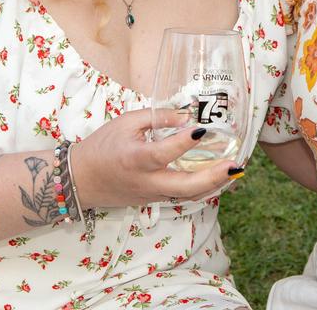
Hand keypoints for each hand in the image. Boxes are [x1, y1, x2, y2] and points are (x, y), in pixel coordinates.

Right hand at [69, 108, 242, 207]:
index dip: (183, 142)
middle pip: (184, 186)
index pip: (163, 153)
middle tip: (234, 165)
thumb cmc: (103, 146)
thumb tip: (187, 115)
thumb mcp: (126, 122)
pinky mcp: (154, 200)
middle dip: (212, 177)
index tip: (202, 129)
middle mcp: (146, 181)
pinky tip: (219, 178)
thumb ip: (157, 117)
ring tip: (235, 171)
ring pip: (188, 195)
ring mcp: (152, 194)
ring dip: (214, 185)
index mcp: (134, 159)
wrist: (81, 180)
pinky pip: (182, 196)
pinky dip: (203, 189)